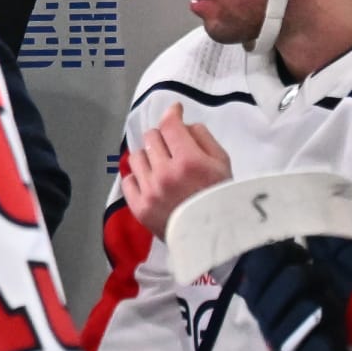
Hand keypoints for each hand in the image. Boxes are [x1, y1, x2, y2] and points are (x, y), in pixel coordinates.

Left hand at [122, 102, 231, 235]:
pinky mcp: (139, 208)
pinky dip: (139, 178)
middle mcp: (165, 174)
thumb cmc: (222, 198)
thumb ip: (202, 137)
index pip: (169, 125)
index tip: (175, 112)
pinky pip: (128, 179)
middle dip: (164, 138)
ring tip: (162, 168)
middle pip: (151, 137)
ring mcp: (150, 191)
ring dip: (149, 157)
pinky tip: (152, 183)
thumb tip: (182, 123)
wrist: (214, 238)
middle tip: (173, 148)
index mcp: (189, 161)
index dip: (172, 114)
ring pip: (136, 156)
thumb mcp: (223, 164)